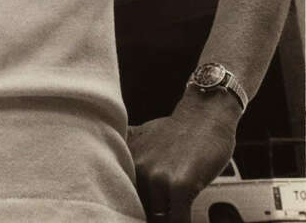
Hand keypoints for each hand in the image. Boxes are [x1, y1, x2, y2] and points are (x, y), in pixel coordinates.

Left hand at [127, 91, 238, 222]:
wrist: (205, 114)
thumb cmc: (177, 131)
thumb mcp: (142, 139)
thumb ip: (131, 161)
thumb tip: (121, 185)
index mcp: (126, 159)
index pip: (120, 195)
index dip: (128, 207)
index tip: (132, 211)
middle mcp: (138, 167)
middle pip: (139, 207)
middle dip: (147, 213)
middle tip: (159, 207)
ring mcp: (158, 177)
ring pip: (157, 217)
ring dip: (165, 219)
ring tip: (173, 211)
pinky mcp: (181, 186)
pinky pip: (178, 220)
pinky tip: (184, 219)